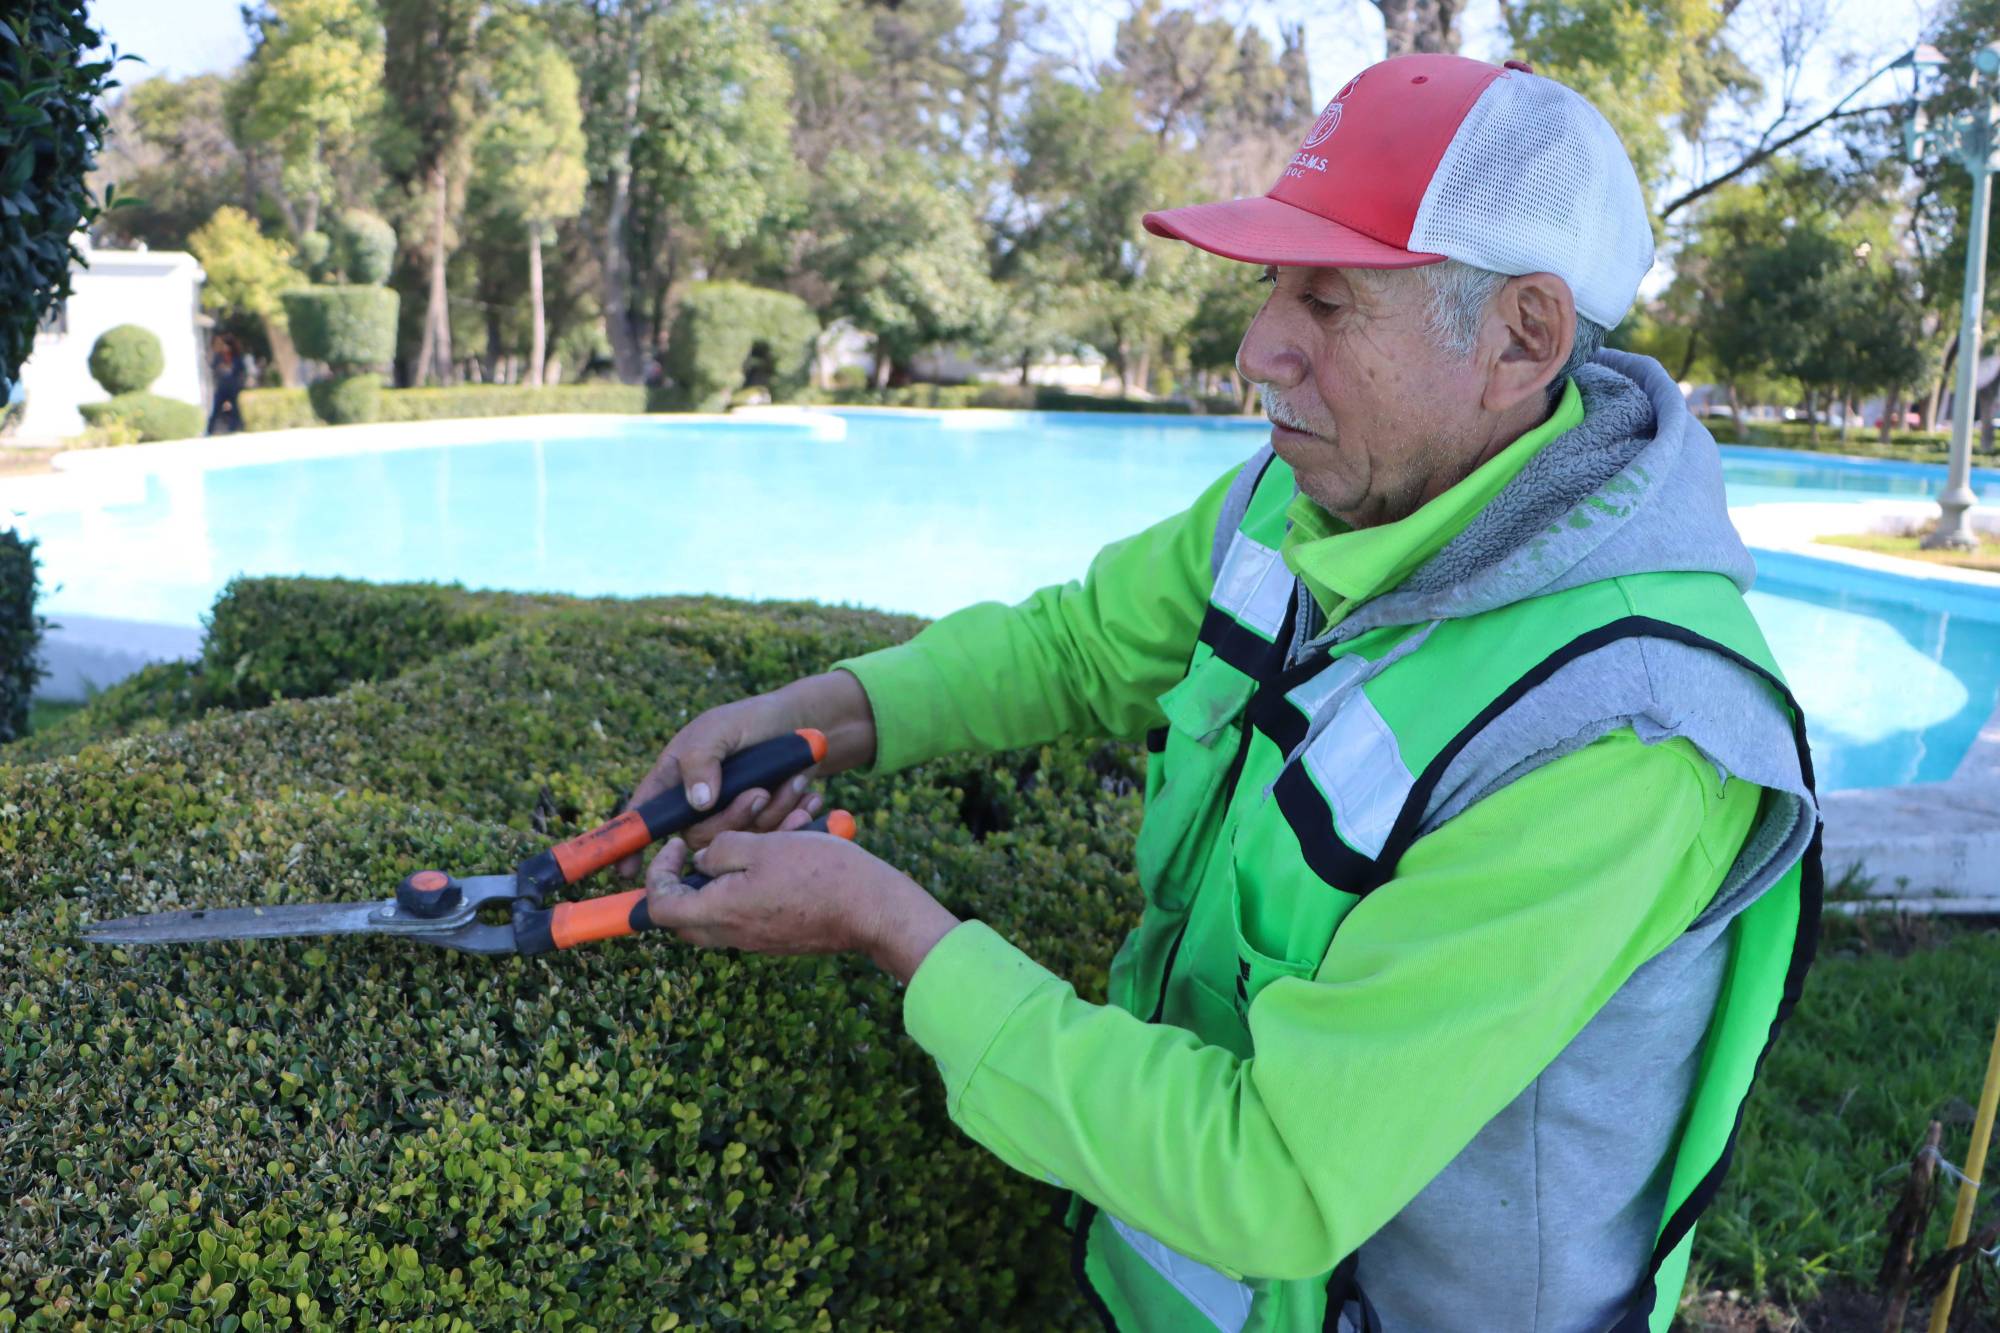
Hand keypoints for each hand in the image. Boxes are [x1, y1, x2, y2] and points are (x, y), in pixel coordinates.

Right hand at [614, 671, 878, 879]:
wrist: (802, 728)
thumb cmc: (752, 720)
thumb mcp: (720, 729)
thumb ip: (701, 760)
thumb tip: (697, 803)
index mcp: (674, 779)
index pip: (644, 815)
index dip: (630, 844)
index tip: (625, 870)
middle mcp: (697, 805)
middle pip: (700, 838)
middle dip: (735, 819)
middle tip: (761, 792)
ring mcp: (729, 818)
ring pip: (737, 843)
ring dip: (771, 814)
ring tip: (792, 782)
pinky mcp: (760, 827)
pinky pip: (768, 842)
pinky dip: (791, 821)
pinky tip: (808, 798)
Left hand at [644, 827, 959, 982]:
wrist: (872, 909)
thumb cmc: (820, 873)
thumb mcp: (764, 845)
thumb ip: (722, 850)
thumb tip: (702, 861)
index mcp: (720, 911)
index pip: (660, 908)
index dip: (658, 874)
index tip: (676, 847)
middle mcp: (734, 935)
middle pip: (683, 921)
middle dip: (679, 888)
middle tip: (693, 857)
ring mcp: (758, 941)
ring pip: (715, 919)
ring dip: (716, 887)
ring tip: (739, 852)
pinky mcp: (779, 938)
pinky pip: (746, 919)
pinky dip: (745, 892)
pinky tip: (770, 865)